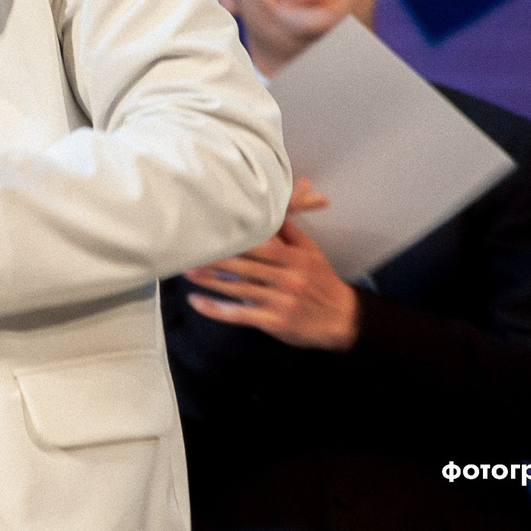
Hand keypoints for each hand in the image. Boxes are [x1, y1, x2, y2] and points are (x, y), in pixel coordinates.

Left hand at [182, 177, 357, 350]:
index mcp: (295, 258)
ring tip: (187, 272)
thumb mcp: (312, 253)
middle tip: (189, 249)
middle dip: (216, 258)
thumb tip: (275, 208)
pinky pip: (240, 315)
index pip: (261, 244)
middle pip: (245, 265)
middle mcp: (288, 278)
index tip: (212, 229)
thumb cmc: (323, 282)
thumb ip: (290, 233)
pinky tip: (198, 302)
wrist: (343, 320)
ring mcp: (281, 301)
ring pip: (239, 289)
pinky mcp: (275, 322)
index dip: (235, 238)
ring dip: (210, 281)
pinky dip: (217, 309)